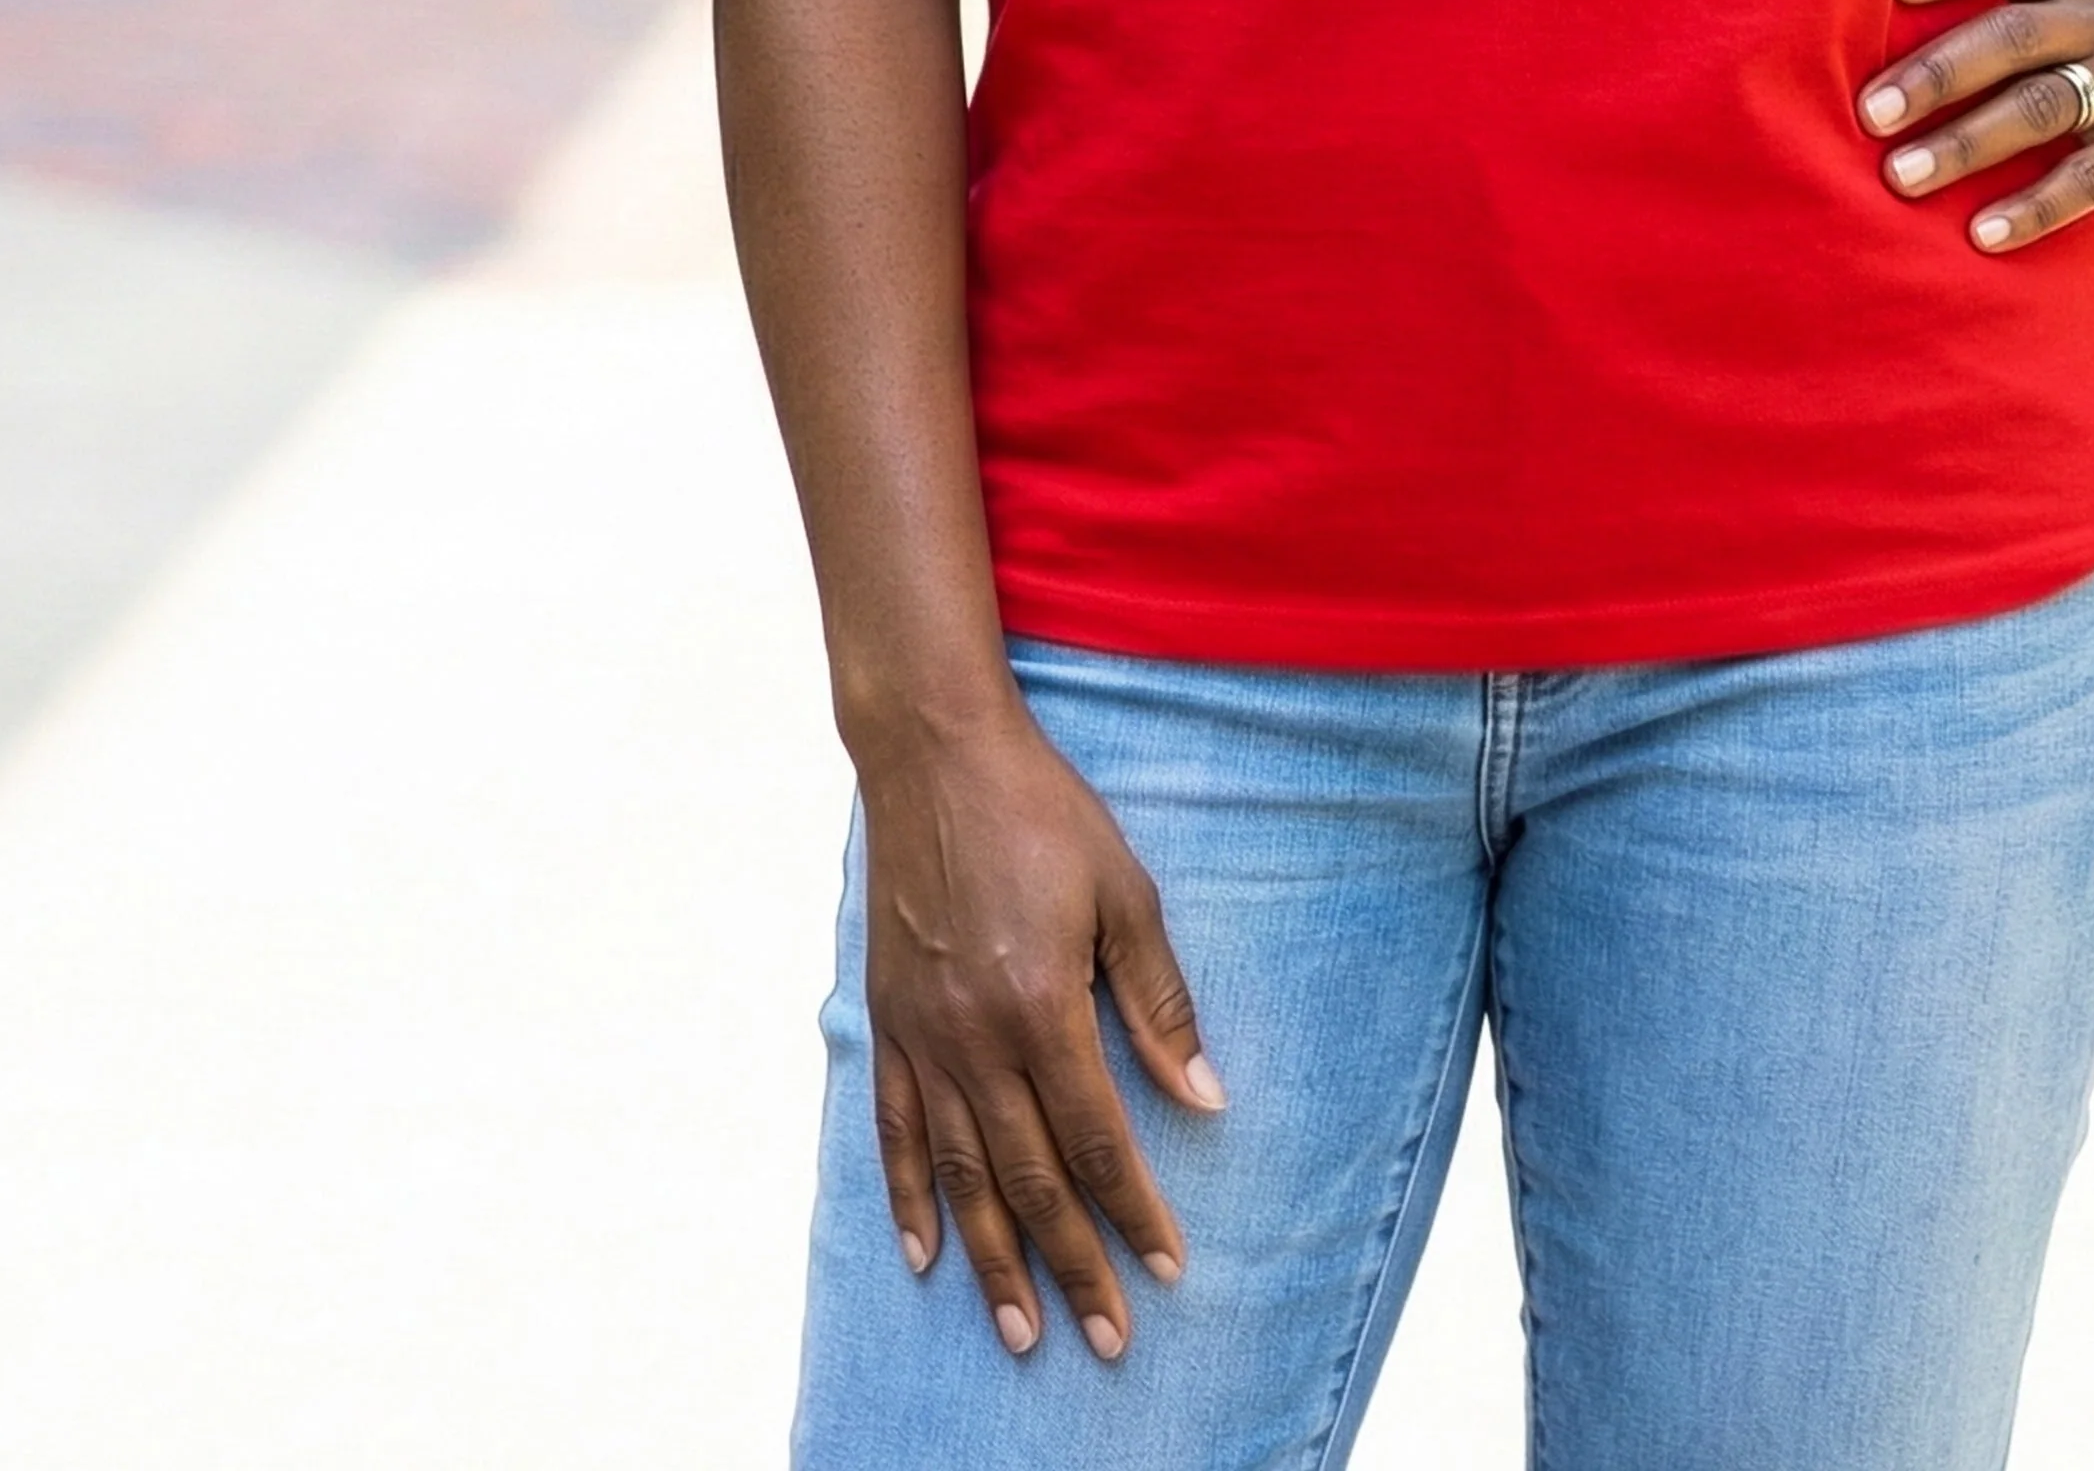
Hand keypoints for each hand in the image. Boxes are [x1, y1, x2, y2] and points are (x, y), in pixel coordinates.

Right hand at [856, 703, 1222, 1361]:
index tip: (1165, 1267)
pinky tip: (926, 1254)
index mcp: (1042, 1006)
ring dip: (993, 1260)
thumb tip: (1204, 1095)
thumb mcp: (1123, 893)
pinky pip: (897, 1130)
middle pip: (1030, 1179)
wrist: (935, 756)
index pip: (1096, 1138)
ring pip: (962, 1175)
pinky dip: (910, 1198)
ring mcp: (924, 1035)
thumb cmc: (1041, 813)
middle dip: (1073, 1265)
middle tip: (1107, 1338)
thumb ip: (1158, 1002)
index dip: (1133, 1210)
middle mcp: (976, 1037)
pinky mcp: (889, 1021)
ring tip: (1021, 1330)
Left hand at [1856, 0, 2093, 247]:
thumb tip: (1885, 35)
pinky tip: (1986, 233)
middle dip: (1937, 71)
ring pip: (2044, 107)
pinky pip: (2092, 177)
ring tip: (1903, 175)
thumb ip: (2015, 10)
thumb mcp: (2090, 2)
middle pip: (2013, 37)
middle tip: (1871, 110)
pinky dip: (2035, 206)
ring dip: (1968, 142)